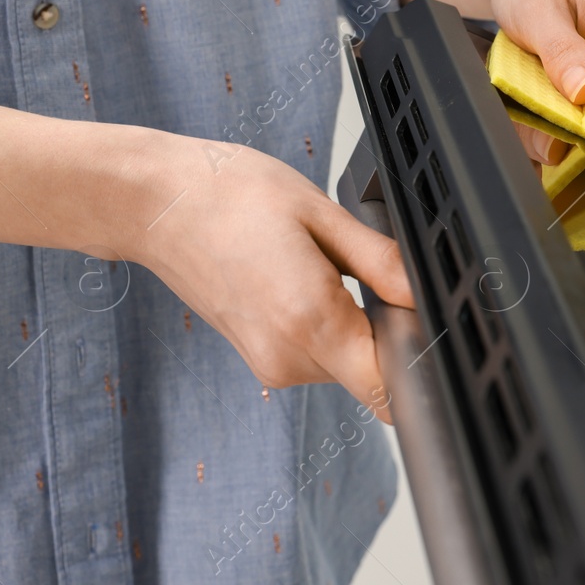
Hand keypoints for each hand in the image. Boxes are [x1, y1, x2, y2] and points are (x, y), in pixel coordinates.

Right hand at [0, 91, 412, 419]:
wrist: (156, 204)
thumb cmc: (232, 196)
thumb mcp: (324, 216)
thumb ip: (383, 265)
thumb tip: (429, 295)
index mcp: (309, 321)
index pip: (388, 388)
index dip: (419, 360)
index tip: (425, 321)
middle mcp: (288, 358)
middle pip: (373, 373)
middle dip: (390, 330)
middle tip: (371, 269)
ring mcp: (270, 364)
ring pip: (347, 364)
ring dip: (357, 325)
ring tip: (326, 265)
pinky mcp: (261, 358)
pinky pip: (319, 355)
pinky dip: (330, 325)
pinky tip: (309, 278)